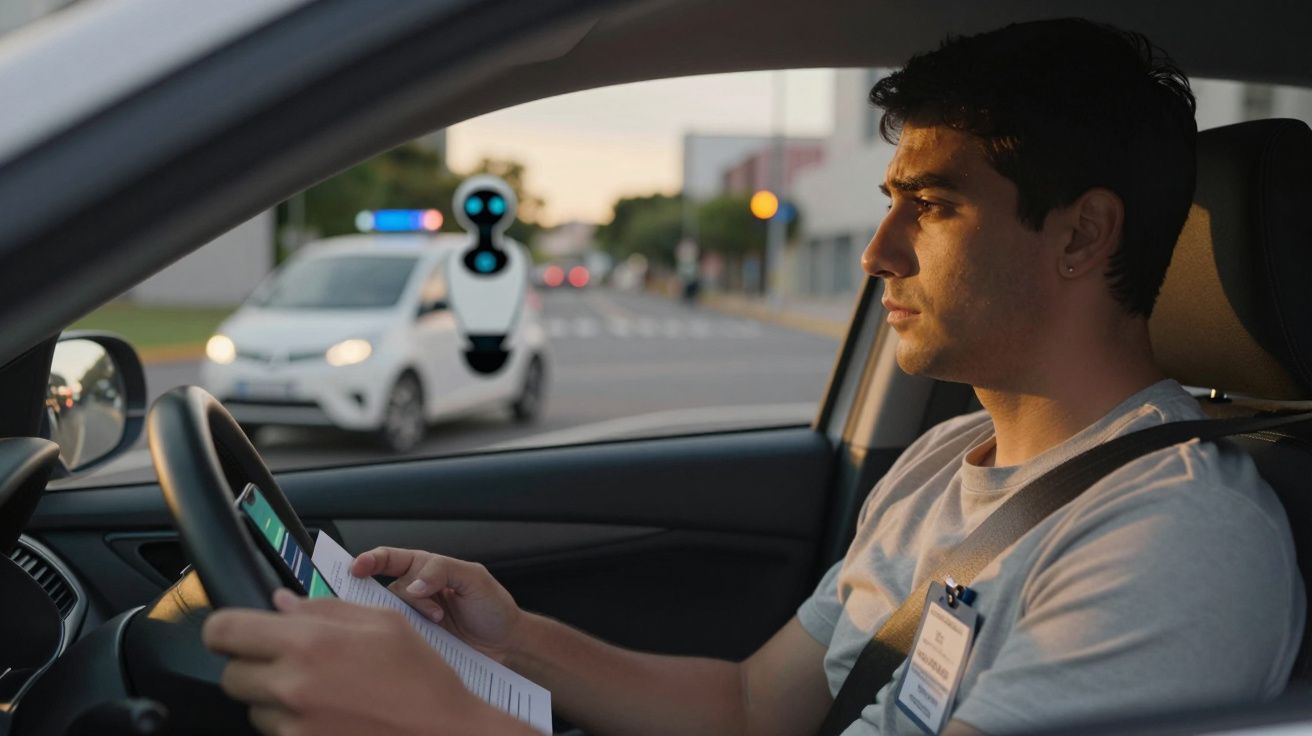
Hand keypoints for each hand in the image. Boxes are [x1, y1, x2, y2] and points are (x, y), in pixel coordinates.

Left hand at [202, 590, 530, 735]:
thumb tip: (281, 604)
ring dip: (273, 698)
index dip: (223, 628)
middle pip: (230, 674)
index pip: (224, 631)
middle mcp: (293, 687)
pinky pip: (276, 733)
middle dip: (251, 665)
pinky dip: (293, 724)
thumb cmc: (422, 679)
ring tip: (320, 692)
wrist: (444, 735)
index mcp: (310, 643)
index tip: (234, 630)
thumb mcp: (384, 622)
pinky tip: (330, 714)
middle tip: (286, 661)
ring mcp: (294, 727)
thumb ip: (324, 609)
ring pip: (253, 708)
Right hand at [352, 547, 522, 661]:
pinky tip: (429, 634)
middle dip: (398, 594)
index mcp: (426, 568)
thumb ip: (443, 571)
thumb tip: (413, 585)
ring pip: (393, 613)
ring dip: (414, 615)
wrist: (505, 643)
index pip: (390, 559)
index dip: (369, 560)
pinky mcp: (417, 641)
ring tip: (440, 619)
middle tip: (423, 603)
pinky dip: (409, 635)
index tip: (356, 568)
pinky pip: (400, 636)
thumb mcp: (475, 578)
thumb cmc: (492, 606)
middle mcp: (415, 592)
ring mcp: (414, 618)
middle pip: (387, 588)